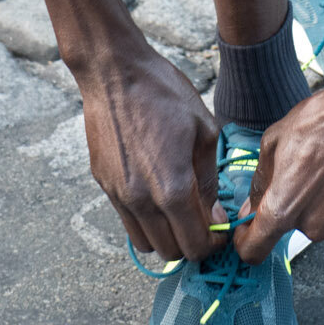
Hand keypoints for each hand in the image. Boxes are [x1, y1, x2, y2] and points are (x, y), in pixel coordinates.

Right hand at [79, 41, 218, 261]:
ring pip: (145, 244)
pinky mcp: (103, 185)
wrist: (113, 72)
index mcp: (172, 187)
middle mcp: (142, 200)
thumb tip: (214, 215)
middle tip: (202, 222)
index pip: (195, 244)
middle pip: (170, 252)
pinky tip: (157, 195)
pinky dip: (145, 221)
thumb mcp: (203, 130)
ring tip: (179, 213)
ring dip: (166, 237)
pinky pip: (126, 222)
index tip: (220, 231)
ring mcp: (118, 194)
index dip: (213, 244)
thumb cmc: (164, 93)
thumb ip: (209, 179)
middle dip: (191, 244)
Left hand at [233, 79, 323, 263]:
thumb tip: (251, 210)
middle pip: (297, 225)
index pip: (255, 249)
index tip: (249, 231)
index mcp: (284, 208)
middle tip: (307, 170)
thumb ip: (259, 184)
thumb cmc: (318, 121)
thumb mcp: (273, 143)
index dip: (247, 241)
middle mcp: (314, 226)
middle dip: (296, 204)